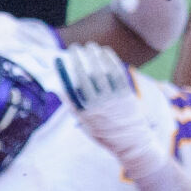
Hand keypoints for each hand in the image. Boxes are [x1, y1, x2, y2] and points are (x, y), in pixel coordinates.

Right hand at [55, 43, 165, 178]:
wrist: (131, 144)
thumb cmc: (105, 133)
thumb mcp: (86, 124)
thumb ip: (75, 107)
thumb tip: (63, 89)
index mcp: (85, 112)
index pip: (71, 87)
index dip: (64, 72)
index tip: (59, 59)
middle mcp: (98, 104)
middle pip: (86, 76)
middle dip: (79, 59)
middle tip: (74, 47)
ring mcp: (113, 98)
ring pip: (102, 72)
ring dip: (95, 56)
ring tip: (90, 46)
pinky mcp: (126, 94)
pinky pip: (117, 74)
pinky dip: (111, 61)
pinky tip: (106, 52)